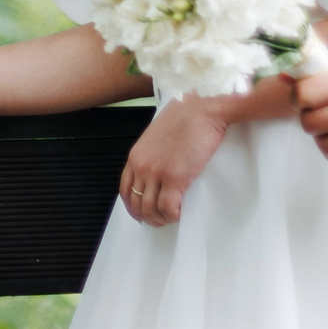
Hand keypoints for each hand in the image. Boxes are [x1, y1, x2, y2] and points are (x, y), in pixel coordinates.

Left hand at [118, 96, 234, 226]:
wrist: (202, 108)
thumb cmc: (186, 116)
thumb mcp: (159, 135)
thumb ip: (154, 152)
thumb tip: (160, 168)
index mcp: (136, 155)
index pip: (125, 189)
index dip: (133, 205)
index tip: (142, 211)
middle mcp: (142, 166)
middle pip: (136, 203)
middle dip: (147, 217)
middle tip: (160, 220)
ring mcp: (157, 173)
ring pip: (150, 210)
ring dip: (161, 219)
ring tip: (171, 217)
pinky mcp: (175, 178)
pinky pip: (168, 208)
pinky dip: (174, 215)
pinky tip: (181, 212)